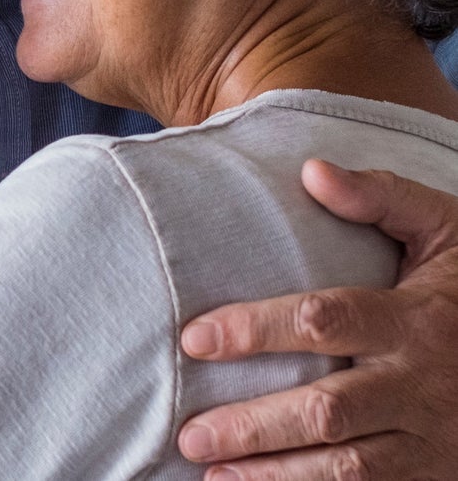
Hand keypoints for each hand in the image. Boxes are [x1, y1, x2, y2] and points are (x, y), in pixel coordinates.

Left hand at [174, 160, 457, 478]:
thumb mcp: (448, 230)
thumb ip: (381, 197)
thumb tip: (311, 170)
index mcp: (415, 320)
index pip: (323, 322)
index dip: (255, 330)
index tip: (193, 338)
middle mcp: (422, 383)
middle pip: (328, 412)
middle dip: (254, 426)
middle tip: (189, 433)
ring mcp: (433, 437)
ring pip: (349, 468)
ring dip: (276, 476)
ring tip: (212, 471)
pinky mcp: (438, 472)